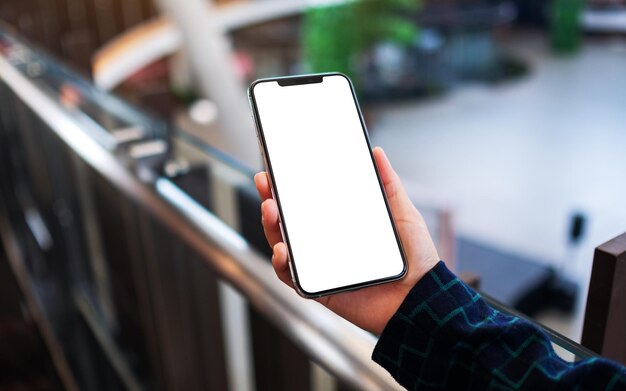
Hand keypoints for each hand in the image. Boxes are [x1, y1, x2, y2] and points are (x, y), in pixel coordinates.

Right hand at [254, 147, 439, 334]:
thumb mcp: (403, 214)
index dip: (288, 186)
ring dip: (271, 227)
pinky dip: (281, 264)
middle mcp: (325, 244)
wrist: (422, 298)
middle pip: (288, 222)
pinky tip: (283, 250)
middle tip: (266, 182)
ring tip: (271, 210)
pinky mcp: (319, 289)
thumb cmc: (413, 259)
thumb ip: (388, 185)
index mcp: (339, 226)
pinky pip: (292, 277)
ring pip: (283, 245)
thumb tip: (376, 153)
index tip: (276, 167)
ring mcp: (319, 266)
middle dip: (270, 200)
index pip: (307, 203)